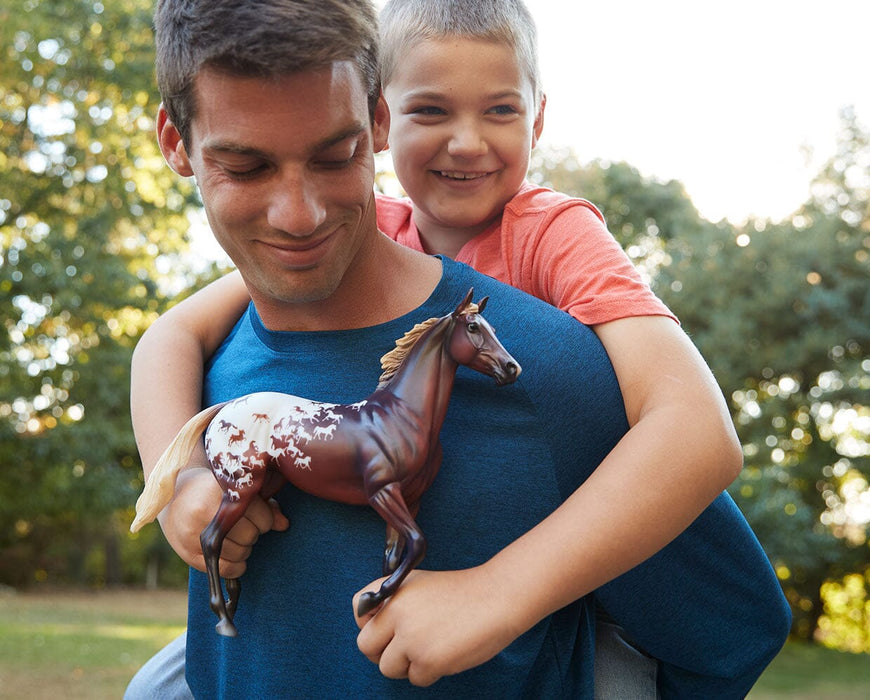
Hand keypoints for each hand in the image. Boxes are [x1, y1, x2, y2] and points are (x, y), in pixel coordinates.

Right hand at [157, 466, 289, 577]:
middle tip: (247, 527)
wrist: (172, 499)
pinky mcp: (189, 554)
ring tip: (237, 538)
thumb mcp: (235, 490)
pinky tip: (236, 558)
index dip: (266, 517)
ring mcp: (194, 535)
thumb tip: (284, 524)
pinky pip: (225, 569)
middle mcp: (205, 512)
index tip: (259, 515)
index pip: (259, 512)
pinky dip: (237, 567)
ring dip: (246, 549)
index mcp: (219, 491)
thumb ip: (263, 504)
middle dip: (255, 533)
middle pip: (250, 534)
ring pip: (240, 553)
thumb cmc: (211, 491)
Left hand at [353, 568, 519, 686]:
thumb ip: (394, 604)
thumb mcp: (420, 586)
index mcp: (393, 591)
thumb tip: (373, 631)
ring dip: (408, 664)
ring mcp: (411, 638)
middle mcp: (396, 613)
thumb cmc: (461, 594)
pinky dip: (430, 672)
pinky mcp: (428, 660)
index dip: (371, 623)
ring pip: (388, 667)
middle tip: (406, 647)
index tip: (388, 627)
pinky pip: (416, 678)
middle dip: (383, 652)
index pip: (358, 611)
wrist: (496, 598)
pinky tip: (447, 652)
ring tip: (432, 646)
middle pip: (366, 646)